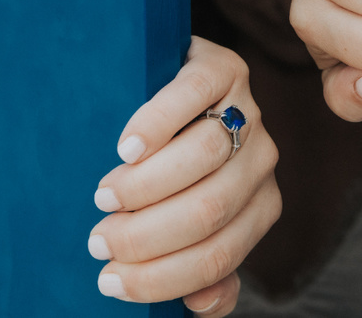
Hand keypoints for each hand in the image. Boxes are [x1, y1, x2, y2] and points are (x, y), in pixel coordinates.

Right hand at [88, 36, 280, 316]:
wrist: (173, 84)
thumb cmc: (175, 165)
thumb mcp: (191, 219)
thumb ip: (203, 267)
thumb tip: (202, 304)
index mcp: (259, 206)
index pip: (218, 255)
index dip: (161, 276)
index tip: (109, 279)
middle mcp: (261, 161)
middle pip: (209, 209)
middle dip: (146, 236)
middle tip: (100, 239)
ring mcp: (246, 110)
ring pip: (204, 157)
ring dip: (146, 186)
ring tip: (107, 195)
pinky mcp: (222, 68)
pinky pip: (193, 96)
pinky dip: (156, 125)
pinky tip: (127, 148)